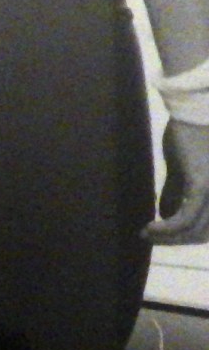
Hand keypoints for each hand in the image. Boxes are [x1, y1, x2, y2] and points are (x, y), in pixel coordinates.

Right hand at [143, 120, 208, 244]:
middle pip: (204, 232)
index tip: (161, 236)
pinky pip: (185, 218)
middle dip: (176, 241)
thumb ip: (177, 191)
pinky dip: (167, 229)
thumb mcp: (183, 168)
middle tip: (150, 238)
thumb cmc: (191, 131)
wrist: (195, 108)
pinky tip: (150, 229)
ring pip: (196, 229)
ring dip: (169, 238)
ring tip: (147, 234)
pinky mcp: (203, 184)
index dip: (186, 236)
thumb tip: (164, 213)